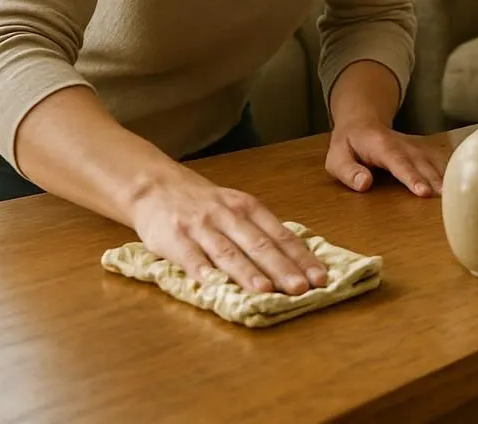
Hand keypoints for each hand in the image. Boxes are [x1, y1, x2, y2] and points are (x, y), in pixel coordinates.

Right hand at [128, 167, 328, 294]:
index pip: (281, 236)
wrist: (156, 186)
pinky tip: (214, 285)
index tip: (320, 277)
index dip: (302, 258)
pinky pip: (190, 256)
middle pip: (260, 245)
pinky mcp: (174, 237)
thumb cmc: (205, 204)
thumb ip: (260, 231)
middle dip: (283, 268)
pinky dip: (202, 271)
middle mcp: (229, 216)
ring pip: (229, 252)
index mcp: (249, 208)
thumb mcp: (237, 208)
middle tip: (301, 288)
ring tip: (266, 291)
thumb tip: (296, 261)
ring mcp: (201, 227)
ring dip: (248, 273)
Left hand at [326, 120, 447, 196]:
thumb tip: (365, 184)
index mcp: (381, 146)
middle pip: (422, 163)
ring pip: (433, 161)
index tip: (423, 192)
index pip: (398, 162)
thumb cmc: (348, 145)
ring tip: (455, 197)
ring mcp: (415, 146)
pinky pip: (438, 159)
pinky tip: (459, 184)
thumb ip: (349, 171)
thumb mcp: (336, 159)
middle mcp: (403, 144)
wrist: (363, 122)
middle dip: (435, 181)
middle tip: (447, 200)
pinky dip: (449, 170)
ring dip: (445, 177)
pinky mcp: (422, 150)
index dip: (411, 177)